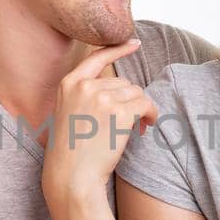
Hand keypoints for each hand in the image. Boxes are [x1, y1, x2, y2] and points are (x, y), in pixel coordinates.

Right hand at [40, 40, 157, 207]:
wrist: (71, 176)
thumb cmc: (70, 151)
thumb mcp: (68, 113)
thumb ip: (85, 95)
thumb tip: (118, 87)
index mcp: (69, 84)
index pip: (96, 56)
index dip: (117, 48)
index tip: (134, 43)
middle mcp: (86, 86)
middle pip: (123, 82)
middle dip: (129, 100)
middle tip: (128, 121)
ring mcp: (103, 98)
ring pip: (136, 93)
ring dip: (141, 108)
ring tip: (136, 127)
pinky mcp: (120, 113)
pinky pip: (146, 105)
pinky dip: (152, 114)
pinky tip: (147, 126)